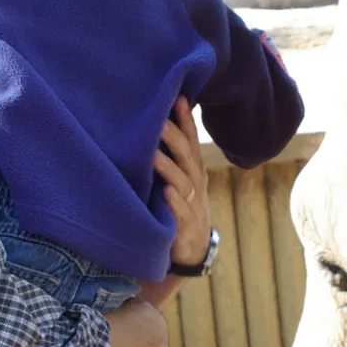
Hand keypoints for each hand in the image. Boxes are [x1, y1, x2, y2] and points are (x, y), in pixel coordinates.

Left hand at [156, 96, 211, 268]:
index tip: (178, 97)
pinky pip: (181, 212)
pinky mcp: (187, 227)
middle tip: (158, 120)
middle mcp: (196, 182)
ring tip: (153, 155)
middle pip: (186, 156)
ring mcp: (194, 204)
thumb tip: (150, 125)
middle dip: (173, 137)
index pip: (190, 140)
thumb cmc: (179, 206)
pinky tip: (165, 192)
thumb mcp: (178, 178)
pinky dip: (174, 202)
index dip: (185, 120)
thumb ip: (169, 156)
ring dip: (168, 168)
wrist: (193, 249)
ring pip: (182, 182)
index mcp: (193, 169)